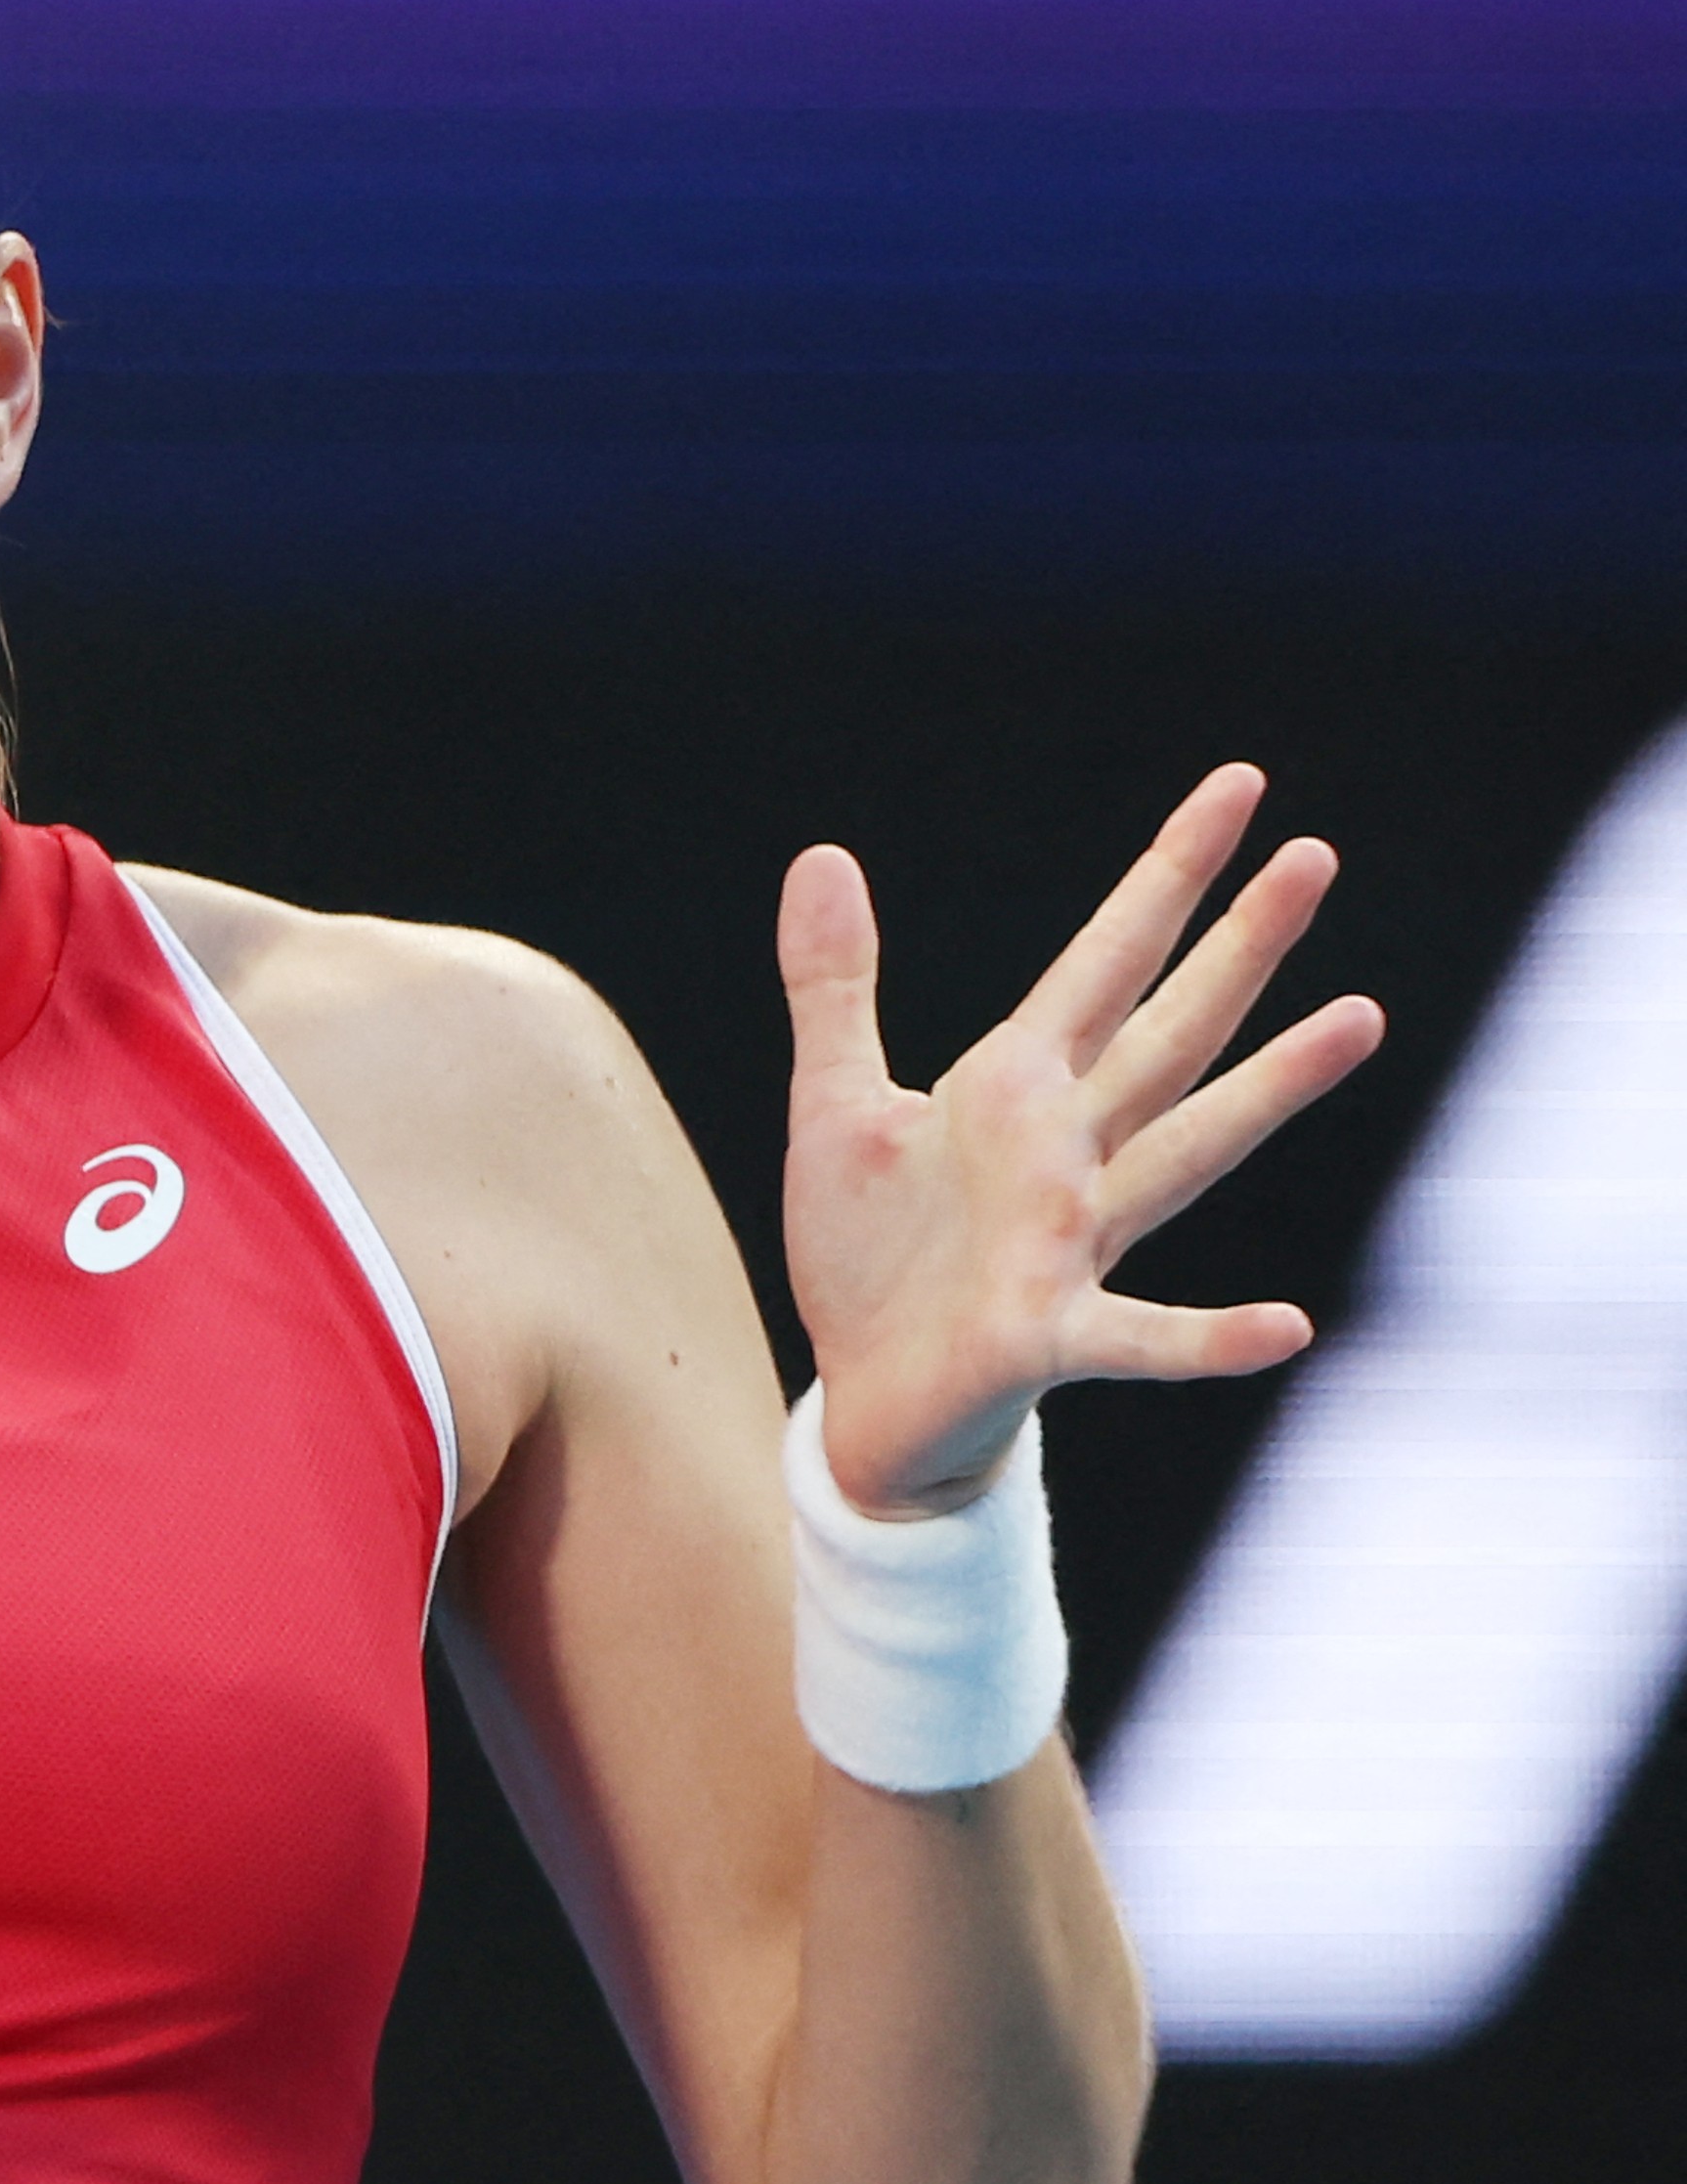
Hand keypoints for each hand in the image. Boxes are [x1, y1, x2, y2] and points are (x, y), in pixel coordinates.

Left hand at [780, 763, 1385, 1515]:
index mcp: (1015, 1090)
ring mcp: (1071, 1242)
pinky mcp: (1048, 1333)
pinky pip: (1143, 1337)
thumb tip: (822, 853)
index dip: (1167, 876)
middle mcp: (1068, 1154)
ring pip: (1186, 1151)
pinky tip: (1289, 1326)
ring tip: (1360, 1019)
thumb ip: (835, 986)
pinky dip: (1211, 1337)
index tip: (1240, 787)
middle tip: (1319, 854)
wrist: (866, 1395)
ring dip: (1270, 1091)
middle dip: (1238, 946)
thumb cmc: (870, 1253)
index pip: (1105, 961)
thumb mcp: (837, 1105)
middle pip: (1170, 1032)